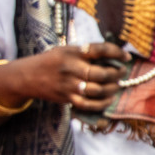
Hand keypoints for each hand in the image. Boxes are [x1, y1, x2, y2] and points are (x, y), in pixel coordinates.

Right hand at [0, 43, 128, 114]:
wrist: (27, 76)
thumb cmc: (52, 61)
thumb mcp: (67, 50)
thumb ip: (87, 53)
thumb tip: (114, 57)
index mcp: (73, 52)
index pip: (100, 50)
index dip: (117, 53)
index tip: (126, 57)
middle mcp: (71, 68)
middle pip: (102, 73)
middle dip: (117, 74)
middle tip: (122, 72)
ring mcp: (69, 85)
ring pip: (98, 90)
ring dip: (113, 89)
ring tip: (117, 85)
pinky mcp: (67, 98)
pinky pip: (89, 104)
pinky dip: (103, 103)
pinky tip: (108, 99)